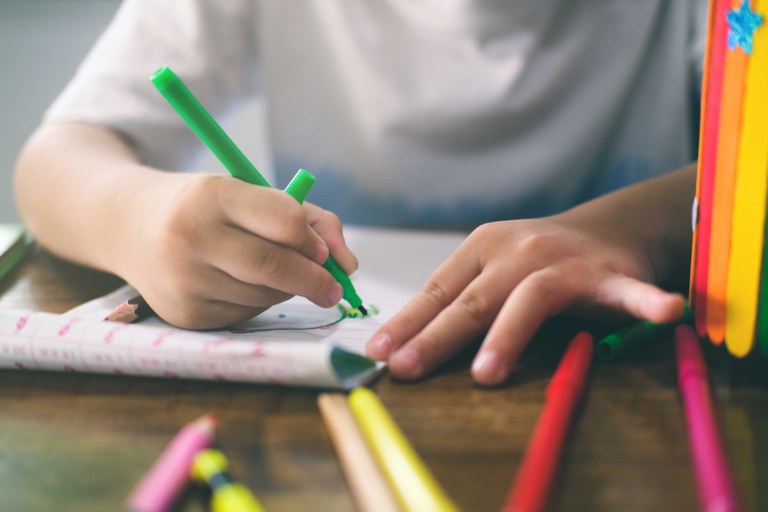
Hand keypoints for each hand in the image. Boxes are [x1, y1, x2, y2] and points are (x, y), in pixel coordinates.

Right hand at [117, 173, 355, 328]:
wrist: (130, 226)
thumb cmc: (206, 206)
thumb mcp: (248, 193)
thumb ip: (308, 218)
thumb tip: (348, 265)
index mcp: (211, 195)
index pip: (284, 221)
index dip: (311, 239)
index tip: (322, 251)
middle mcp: (190, 238)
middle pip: (274, 267)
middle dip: (313, 279)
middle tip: (332, 287)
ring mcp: (183, 281)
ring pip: (264, 295)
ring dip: (284, 288)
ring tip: (268, 270)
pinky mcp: (185, 314)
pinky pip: (245, 313)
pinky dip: (257, 302)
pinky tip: (238, 283)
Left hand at [366, 214, 685, 385]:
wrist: (604, 228)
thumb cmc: (534, 260)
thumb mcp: (489, 269)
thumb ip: (455, 299)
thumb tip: (400, 343)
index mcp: (481, 247)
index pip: (437, 289)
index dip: (408, 321)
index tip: (380, 351)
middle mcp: (517, 250)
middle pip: (472, 299)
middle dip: (436, 337)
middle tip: (407, 368)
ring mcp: (563, 261)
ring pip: (530, 300)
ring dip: (508, 337)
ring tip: (486, 374)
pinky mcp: (609, 276)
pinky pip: (626, 293)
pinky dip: (643, 303)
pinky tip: (663, 312)